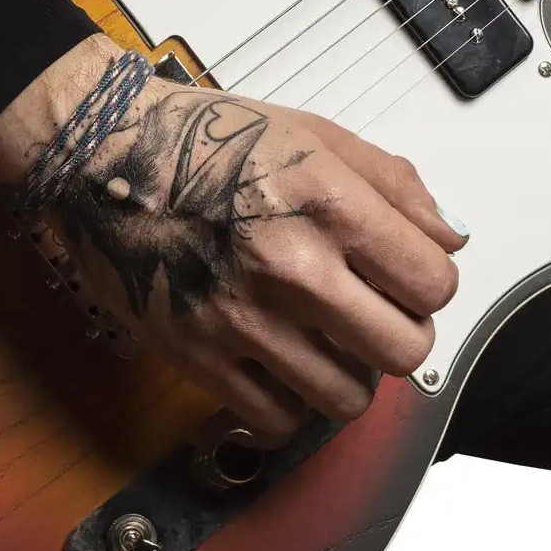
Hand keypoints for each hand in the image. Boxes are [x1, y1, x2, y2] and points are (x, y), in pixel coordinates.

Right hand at [0, 36, 467, 442]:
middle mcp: (293, 264)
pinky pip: (278, 419)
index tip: (403, 276)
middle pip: (402, 350)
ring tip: (320, 337)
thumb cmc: (201, 136)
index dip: (426, 281)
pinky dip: (287, 399)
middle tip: (366, 310)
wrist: (104, 153)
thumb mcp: (309, 131)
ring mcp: (244, 316)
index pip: (433, 283)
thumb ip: (391, 182)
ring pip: (346, 397)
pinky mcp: (199, 353)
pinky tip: (276, 359)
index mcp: (328, 202)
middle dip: (395, 332)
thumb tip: (447, 238)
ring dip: (345, 371)